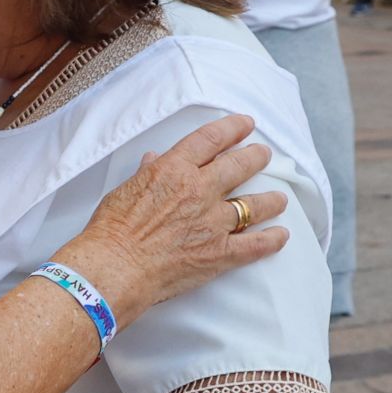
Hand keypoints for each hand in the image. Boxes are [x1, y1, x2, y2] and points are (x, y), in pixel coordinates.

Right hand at [56, 114, 288, 329]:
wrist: (114, 267)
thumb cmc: (110, 230)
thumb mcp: (123, 191)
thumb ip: (146, 174)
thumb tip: (154, 160)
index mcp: (172, 170)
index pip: (210, 139)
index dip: (232, 128)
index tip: (245, 124)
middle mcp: (198, 190)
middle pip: (239, 165)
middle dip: (256, 157)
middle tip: (263, 154)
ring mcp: (212, 222)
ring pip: (255, 204)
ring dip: (271, 199)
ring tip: (279, 198)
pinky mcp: (219, 252)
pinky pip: (255, 245)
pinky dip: (272, 240)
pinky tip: (281, 236)